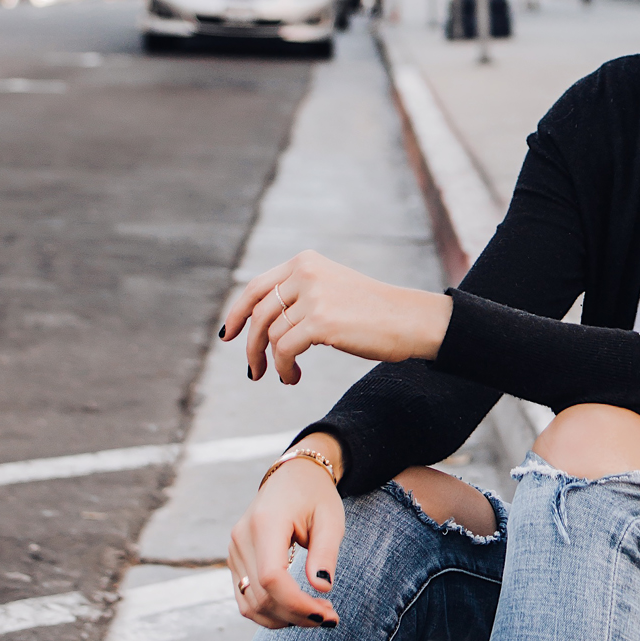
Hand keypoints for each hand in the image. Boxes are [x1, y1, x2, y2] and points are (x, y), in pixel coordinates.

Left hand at [221, 251, 452, 385]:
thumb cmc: (375, 313)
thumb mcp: (332, 291)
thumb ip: (300, 296)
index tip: (227, 335)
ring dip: (272, 362)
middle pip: (259, 313)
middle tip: (253, 371)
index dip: (237, 313)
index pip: (256, 287)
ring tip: (285, 376)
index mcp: (306, 263)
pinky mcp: (321, 322)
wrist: (411, 320)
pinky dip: (284, 368)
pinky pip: (285, 350)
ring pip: (271, 335)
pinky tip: (293, 378)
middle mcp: (306, 273)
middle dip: (250, 345)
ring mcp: (313, 296)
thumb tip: (264, 323)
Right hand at [228, 438, 345, 628]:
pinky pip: (246, 599)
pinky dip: (271, 613)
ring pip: (251, 605)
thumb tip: (322, 588)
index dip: (297, 604)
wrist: (292, 478)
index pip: (272, 577)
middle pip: (262, 596)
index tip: (327, 614)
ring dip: (285, 619)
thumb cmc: (315, 496)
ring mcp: (234, 551)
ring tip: (317, 614)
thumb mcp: (330, 520)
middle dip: (298, 616)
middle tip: (331, 617)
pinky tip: (297, 610)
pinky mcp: (235, 561)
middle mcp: (242, 539)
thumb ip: (326, 553)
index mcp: (266, 523)